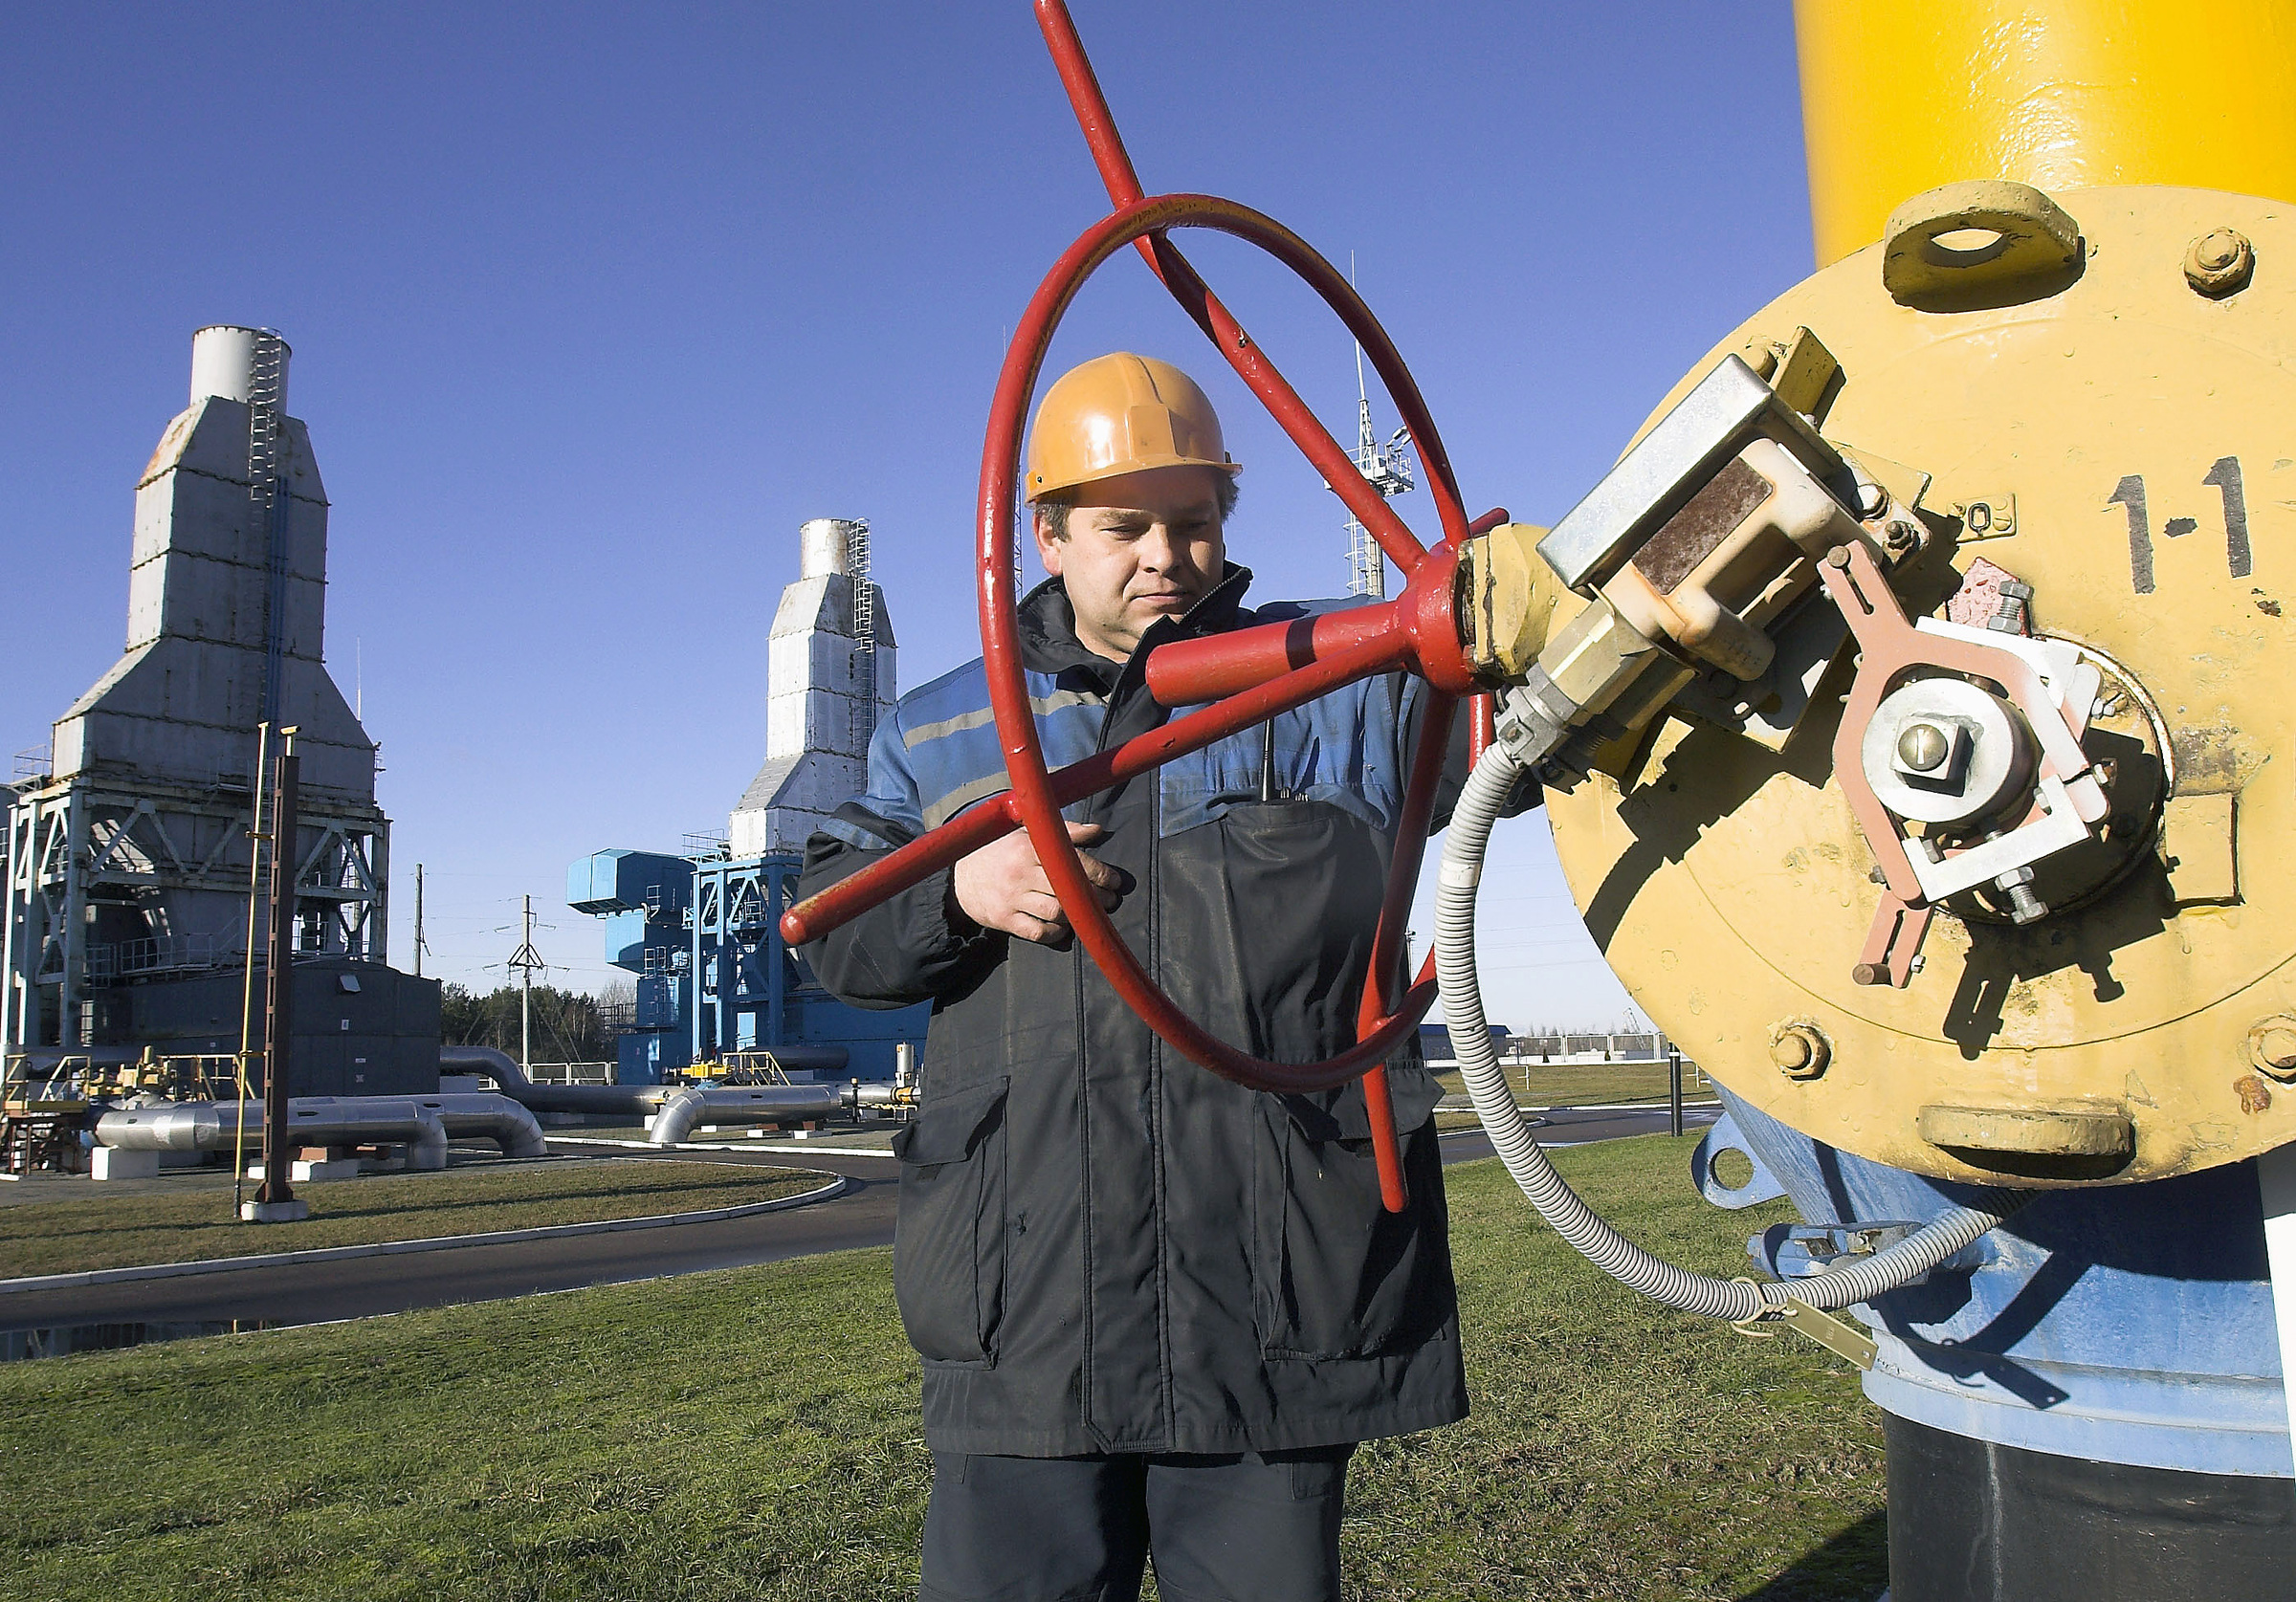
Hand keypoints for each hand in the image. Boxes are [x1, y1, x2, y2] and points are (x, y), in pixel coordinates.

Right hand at [953, 820, 1124, 945]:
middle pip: (1068, 889)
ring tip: (1088, 912)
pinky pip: (1037, 932)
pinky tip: (1063, 926)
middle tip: (1109, 900)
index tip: (1115, 881)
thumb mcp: (1026, 833)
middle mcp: (1020, 872)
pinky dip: (1055, 932)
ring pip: (1055, 912)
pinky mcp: (1004, 919)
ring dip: (1077, 915)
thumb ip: (1063, 831)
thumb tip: (1098, 831)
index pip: (1073, 861)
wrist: (959, 876)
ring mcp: (1011, 898)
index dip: (1100, 873)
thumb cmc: (1000, 851)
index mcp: (1028, 847)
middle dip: (1096, 897)